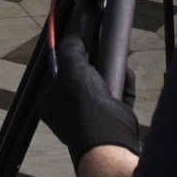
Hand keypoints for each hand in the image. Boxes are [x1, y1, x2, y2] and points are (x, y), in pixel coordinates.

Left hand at [38, 33, 140, 168]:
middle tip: (100, 49)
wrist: (108, 138)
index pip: (56, 73)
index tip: (80, 45)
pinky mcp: (111, 117)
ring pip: (100, 84)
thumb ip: (69, 49)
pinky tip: (125, 73)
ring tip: (114, 59)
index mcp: (50, 101)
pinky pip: (117, 94)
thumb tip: (73, 38)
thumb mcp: (70, 68)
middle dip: (93, 62)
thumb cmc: (83, 105)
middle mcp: (68, 109)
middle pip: (81, 77)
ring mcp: (90, 114)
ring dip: (109, 71)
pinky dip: (123, 83)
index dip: (68, 57)